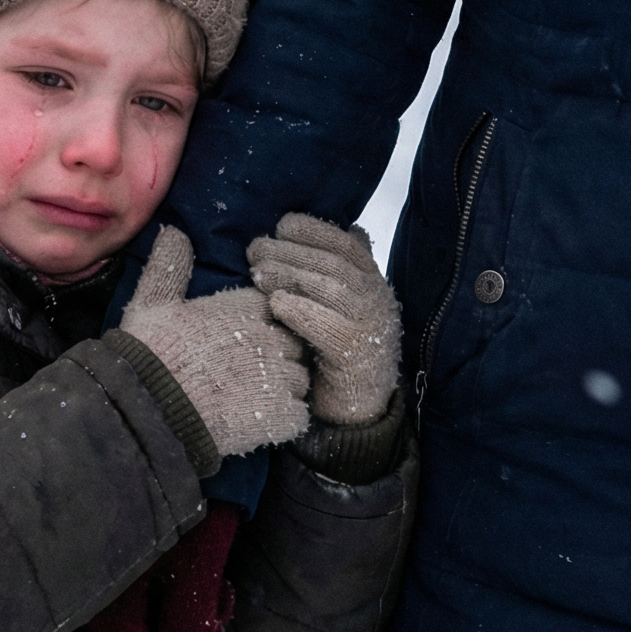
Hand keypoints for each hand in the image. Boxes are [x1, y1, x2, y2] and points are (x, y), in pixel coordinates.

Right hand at [119, 225, 309, 460]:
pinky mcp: (282, 416)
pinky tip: (262, 420)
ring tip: (257, 395)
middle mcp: (269, 338)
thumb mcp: (152, 301)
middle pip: (294, 339)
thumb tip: (176, 231)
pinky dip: (284, 418)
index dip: (263, 319)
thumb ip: (169, 266)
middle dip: (279, 350)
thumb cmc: (151, 353)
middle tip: (252, 366)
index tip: (244, 333)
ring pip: (301, 377)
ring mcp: (279, 378)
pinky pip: (298, 414)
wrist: (152, 410)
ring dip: (285, 385)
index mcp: (245, 306)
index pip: (278, 304)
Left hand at [247, 214, 401, 426]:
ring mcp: (370, 327)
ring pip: (330, 290)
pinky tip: (276, 304)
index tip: (281, 226)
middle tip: (255, 250)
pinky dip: (300, 311)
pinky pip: (328, 328)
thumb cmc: (337, 345)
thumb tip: (307, 226)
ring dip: (290, 276)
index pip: (345, 243)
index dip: (313, 230)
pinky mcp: (357, 357)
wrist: (359, 406)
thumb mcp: (337, 302)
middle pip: (333, 264)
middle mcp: (376, 299)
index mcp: (371, 280)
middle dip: (290, 252)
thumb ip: (329, 266)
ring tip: (258, 274)